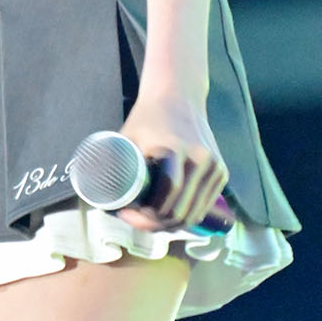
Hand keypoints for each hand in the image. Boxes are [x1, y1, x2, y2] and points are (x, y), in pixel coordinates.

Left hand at [115, 89, 229, 235]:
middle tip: (134, 220)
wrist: (179, 94)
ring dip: (171, 225)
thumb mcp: (129, 136)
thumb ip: (117, 164)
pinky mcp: (221, 172)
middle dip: (155, 225)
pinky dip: (186, 215)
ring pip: (194, 214)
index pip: (166, 200)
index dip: (144, 217)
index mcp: (177, 151)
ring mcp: (215, 167)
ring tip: (149, 220)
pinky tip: (168, 215)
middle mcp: (201, 161)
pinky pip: (203, 205)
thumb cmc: (148, 116)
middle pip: (181, 213)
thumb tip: (100, 197)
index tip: (126, 214)